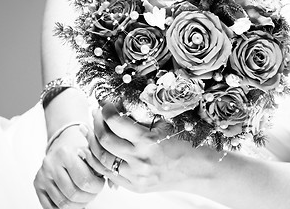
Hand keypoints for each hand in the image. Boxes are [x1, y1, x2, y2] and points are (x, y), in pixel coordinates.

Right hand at [34, 125, 104, 208]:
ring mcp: (42, 175)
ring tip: (85, 195)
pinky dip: (65, 208)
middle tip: (93, 191)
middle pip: (74, 195)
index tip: (100, 182)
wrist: (63, 141)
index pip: (85, 181)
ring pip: (63, 204)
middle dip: (88, 197)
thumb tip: (114, 187)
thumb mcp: (93, 152)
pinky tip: (74, 200)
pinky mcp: (37, 184)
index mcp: (65, 153)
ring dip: (78, 204)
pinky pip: (50, 207)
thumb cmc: (81, 148)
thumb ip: (104, 167)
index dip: (97, 187)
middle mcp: (50, 164)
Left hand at [83, 103, 218, 192]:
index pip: (116, 122)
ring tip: (93, 130)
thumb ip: (138, 119)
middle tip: (96, 114)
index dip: (106, 110)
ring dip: (93, 141)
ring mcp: (135, 176)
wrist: (195, 170)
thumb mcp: (162, 125)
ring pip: (101, 158)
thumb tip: (116, 109)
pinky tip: (95, 150)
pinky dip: (98, 161)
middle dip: (96, 122)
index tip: (105, 104)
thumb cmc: (181, 145)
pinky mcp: (134, 186)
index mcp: (148, 141)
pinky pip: (108, 174)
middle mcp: (140, 160)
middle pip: (105, 139)